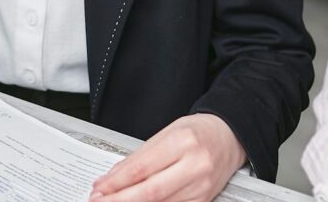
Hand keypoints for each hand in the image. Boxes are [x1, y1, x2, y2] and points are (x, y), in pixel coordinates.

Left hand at [89, 113, 245, 201]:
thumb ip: (139, 156)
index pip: (141, 168)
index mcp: (182, 142)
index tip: (99, 188)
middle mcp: (195, 166)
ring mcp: (201, 186)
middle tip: (98, 201)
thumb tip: (113, 177)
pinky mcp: (204, 200)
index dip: (116, 182)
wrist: (229, 138)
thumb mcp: (166, 133)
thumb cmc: (197, 132)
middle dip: (120, 199)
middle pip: (150, 191)